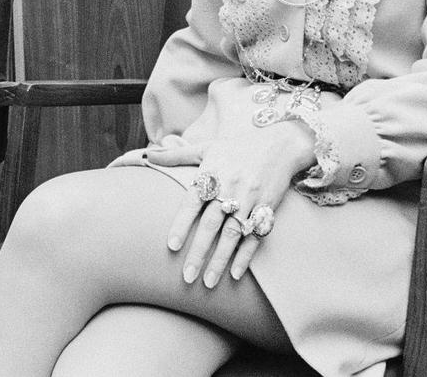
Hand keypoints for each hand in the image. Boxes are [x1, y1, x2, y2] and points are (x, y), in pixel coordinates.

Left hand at [154, 119, 314, 288]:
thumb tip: (146, 155)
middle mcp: (230, 189)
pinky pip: (255, 236)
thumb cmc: (236, 148)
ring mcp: (249, 200)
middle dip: (199, 252)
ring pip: (233, 234)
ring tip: (208, 283)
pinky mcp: (266, 209)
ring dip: (220, 260)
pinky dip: (246, 255)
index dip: (182, 224)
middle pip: (212, 224)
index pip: (192, 203)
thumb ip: (176, 155)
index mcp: (212, 175)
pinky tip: (235, 274)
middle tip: (187, 277)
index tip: (172, 246)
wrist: (279, 144)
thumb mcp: (205, 147)